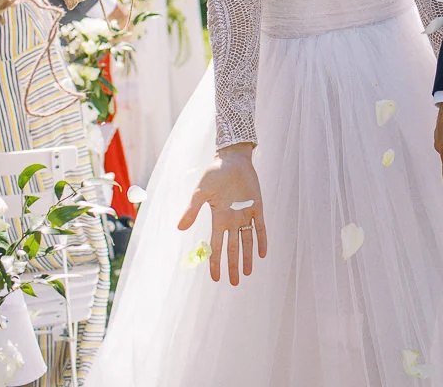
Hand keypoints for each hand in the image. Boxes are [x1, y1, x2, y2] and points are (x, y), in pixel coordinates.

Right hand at [177, 145, 265, 285]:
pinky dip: (261, 239)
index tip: (215, 278)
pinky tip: (262, 253)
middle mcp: (232, 220)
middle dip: (233, 265)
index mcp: (218, 218)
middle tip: (235, 283)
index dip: (215, 262)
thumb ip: (192, 210)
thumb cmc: (214, 174)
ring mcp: (245, 214)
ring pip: (247, 241)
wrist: (232, 159)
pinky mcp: (257, 207)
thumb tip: (180, 228)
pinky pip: (260, 227)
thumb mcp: (201, 192)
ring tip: (248, 273)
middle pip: (232, 248)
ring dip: (247, 257)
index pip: (216, 246)